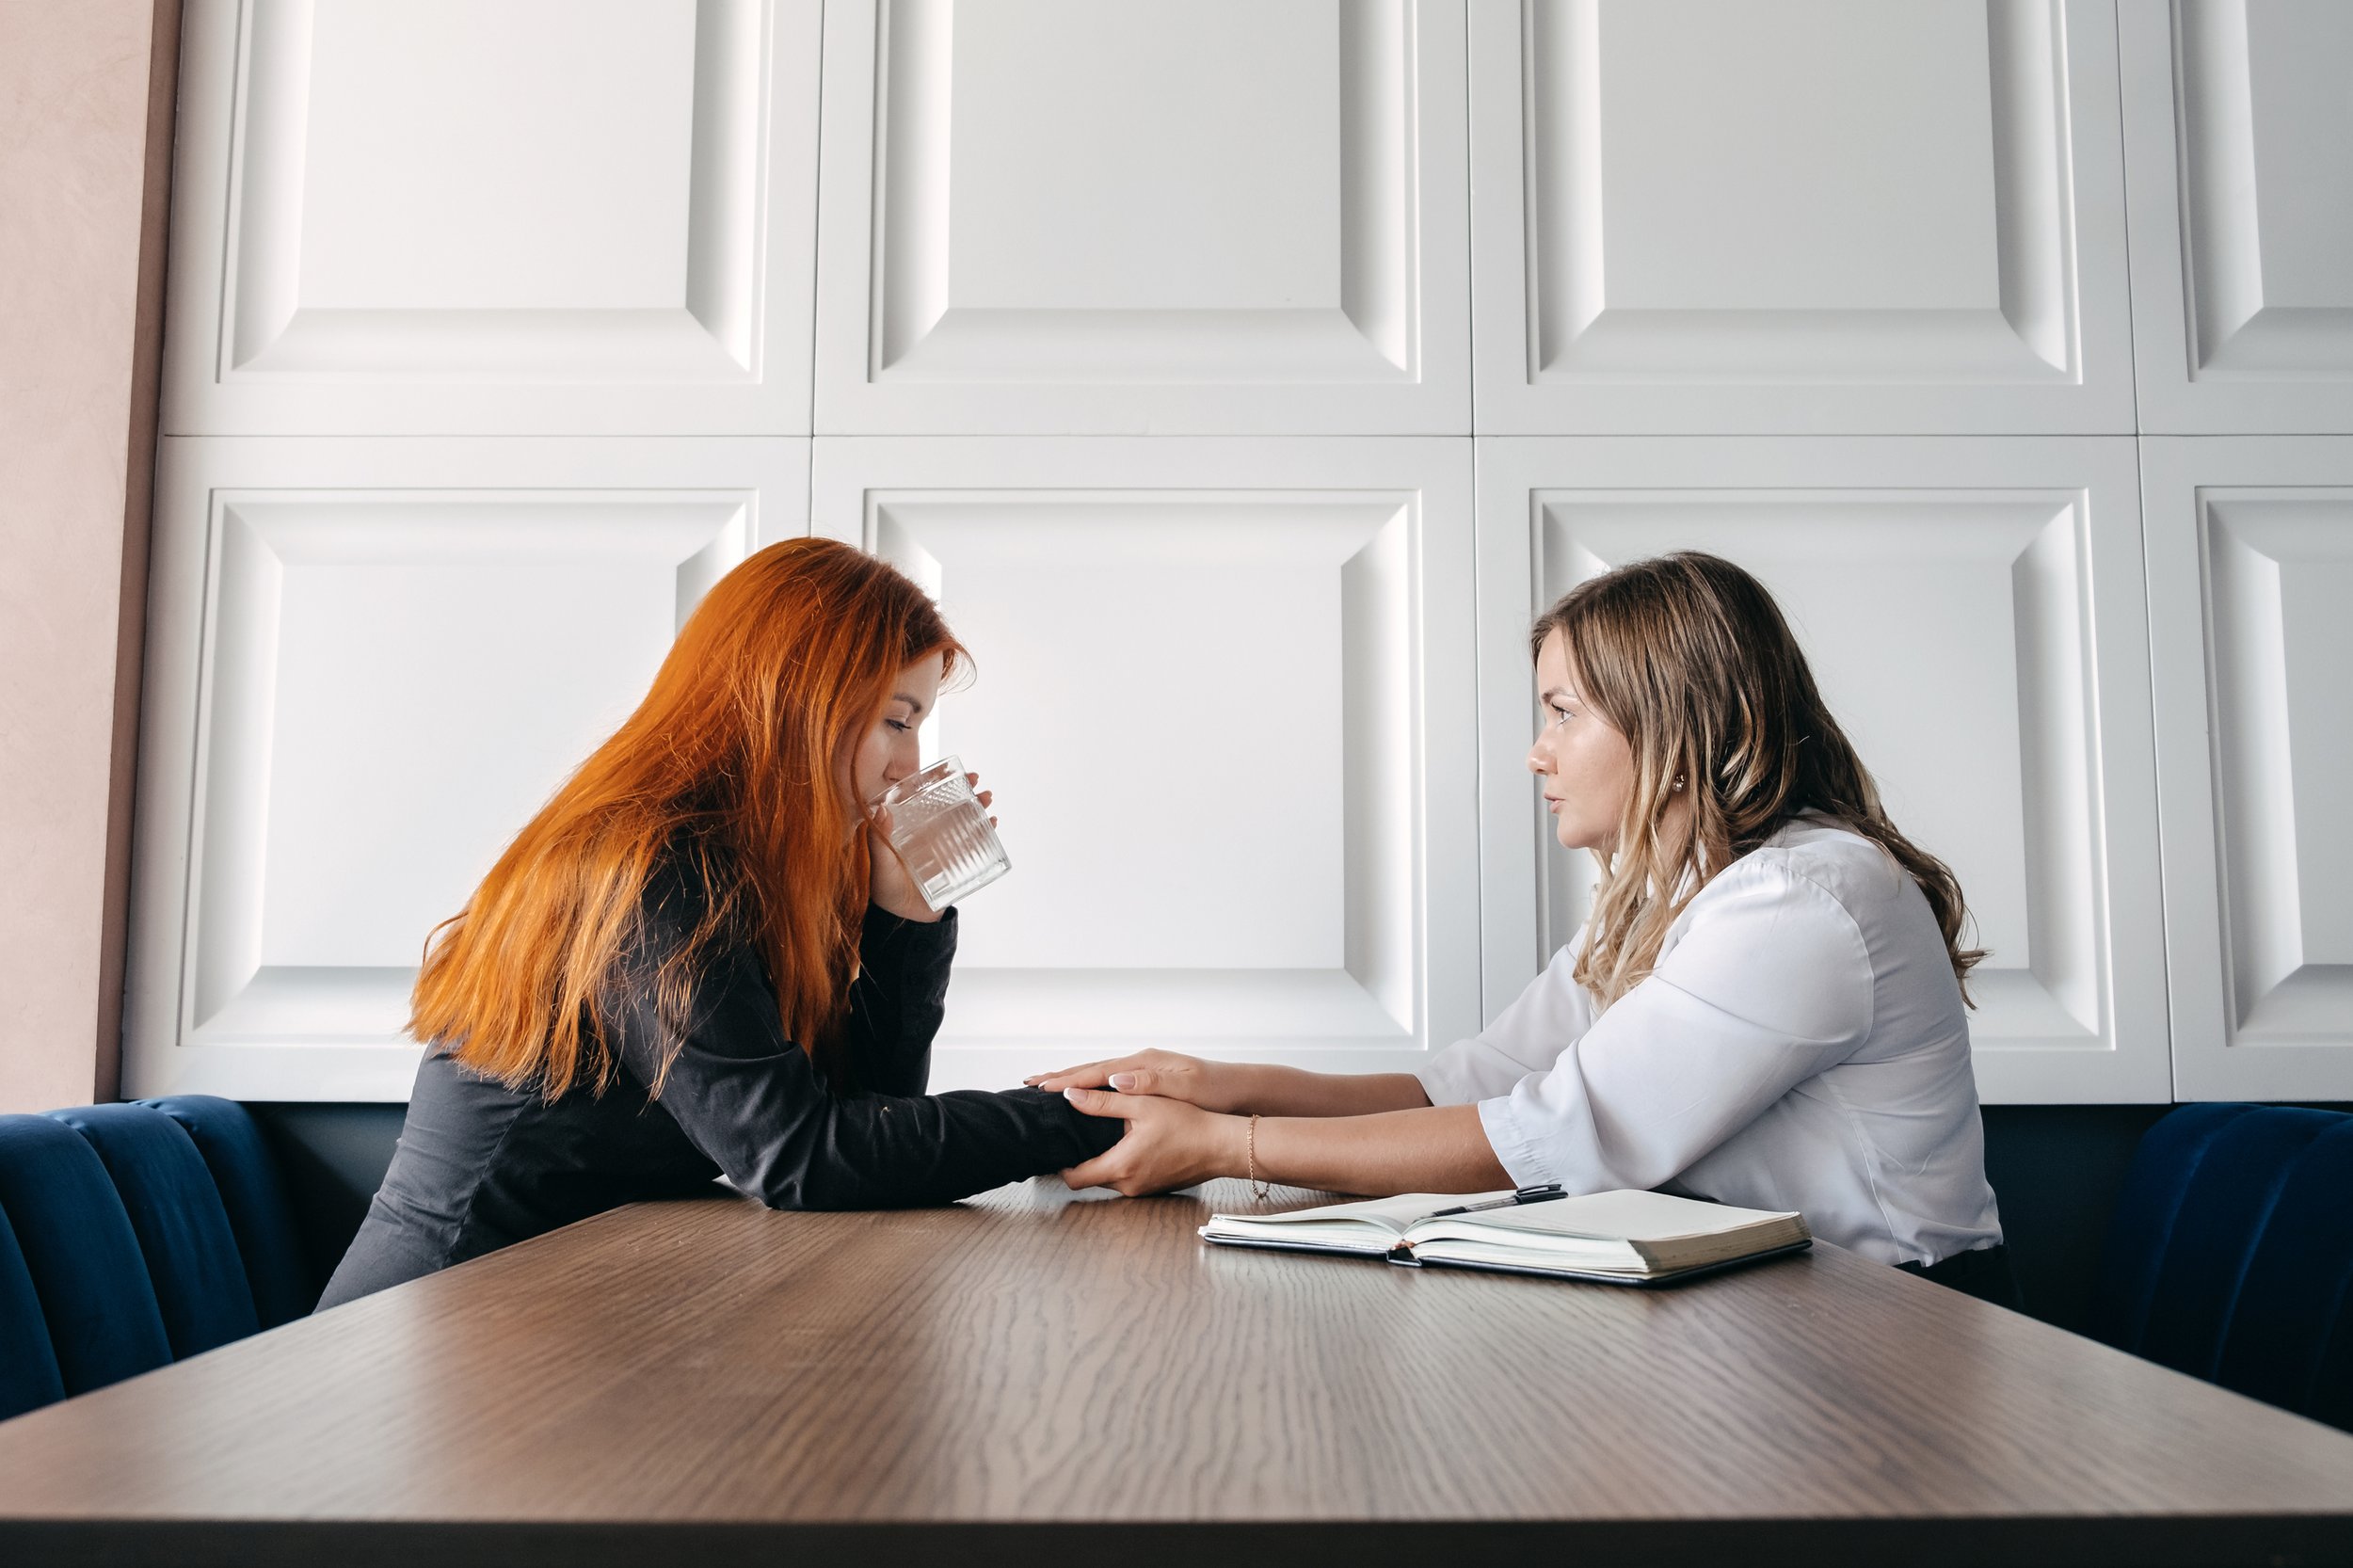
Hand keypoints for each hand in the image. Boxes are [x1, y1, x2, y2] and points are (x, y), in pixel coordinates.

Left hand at [867, 771, 994, 922]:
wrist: (905, 922)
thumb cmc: (886, 891)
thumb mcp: (880, 863)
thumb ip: (878, 839)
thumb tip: (881, 809)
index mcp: (910, 829)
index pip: (926, 799)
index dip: (940, 783)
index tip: (953, 770)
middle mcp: (929, 834)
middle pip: (950, 806)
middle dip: (966, 791)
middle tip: (977, 781)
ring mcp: (945, 849)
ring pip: (965, 822)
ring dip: (979, 808)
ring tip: (988, 799)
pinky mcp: (958, 864)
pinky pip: (974, 845)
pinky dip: (985, 833)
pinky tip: (992, 824)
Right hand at [1025, 1049, 1235, 1110]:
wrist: (1240, 1091)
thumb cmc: (1215, 1091)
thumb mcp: (1186, 1087)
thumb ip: (1152, 1083)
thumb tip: (1117, 1078)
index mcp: (1145, 1063)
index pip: (1098, 1071)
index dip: (1069, 1079)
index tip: (1042, 1086)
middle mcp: (1140, 1063)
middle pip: (1092, 1068)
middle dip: (1059, 1074)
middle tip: (1029, 1081)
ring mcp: (1143, 1071)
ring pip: (1098, 1074)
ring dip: (1070, 1079)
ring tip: (1044, 1084)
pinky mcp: (1147, 1081)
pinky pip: (1108, 1083)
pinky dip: (1088, 1086)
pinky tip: (1080, 1094)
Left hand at [1057, 1087, 1246, 1196]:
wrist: (1221, 1145)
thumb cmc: (1187, 1124)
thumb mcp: (1142, 1105)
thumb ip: (1103, 1101)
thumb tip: (1070, 1094)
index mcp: (1121, 1166)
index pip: (1074, 1178)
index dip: (1062, 1164)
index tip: (1059, 1146)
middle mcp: (1128, 1185)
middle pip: (1089, 1179)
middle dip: (1081, 1160)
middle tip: (1078, 1136)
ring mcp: (1142, 1190)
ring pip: (1109, 1179)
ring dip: (1103, 1161)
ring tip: (1104, 1135)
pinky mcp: (1154, 1188)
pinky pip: (1128, 1179)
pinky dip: (1122, 1165)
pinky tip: (1130, 1144)